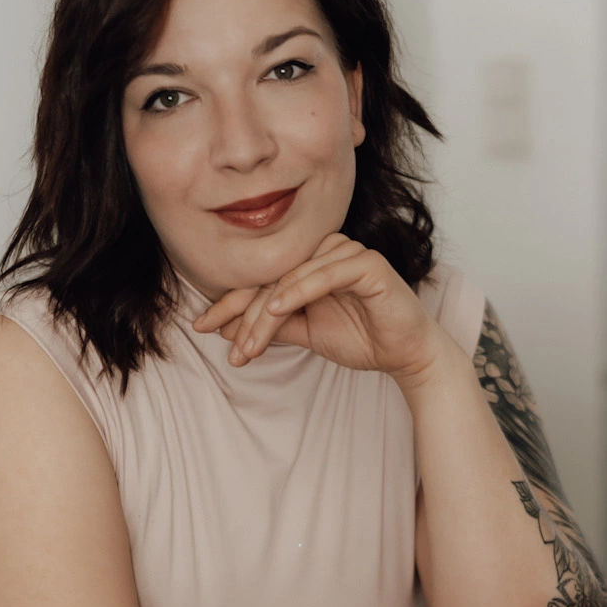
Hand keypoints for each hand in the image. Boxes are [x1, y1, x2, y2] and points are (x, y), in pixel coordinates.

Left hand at [192, 234, 444, 385]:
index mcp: (310, 263)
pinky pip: (325, 273)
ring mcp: (346, 253)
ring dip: (267, 314)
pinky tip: (278, 310)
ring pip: (293, 278)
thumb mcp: (306, 333)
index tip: (202, 326)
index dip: (230, 303)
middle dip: (244, 314)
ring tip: (249, 345)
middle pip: (272, 277)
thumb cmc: (363, 339)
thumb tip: (228, 327)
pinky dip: (300, 291)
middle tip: (227, 346)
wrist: (404, 355)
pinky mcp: (367, 263)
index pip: (262, 279)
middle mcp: (325, 251)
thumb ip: (273, 326)